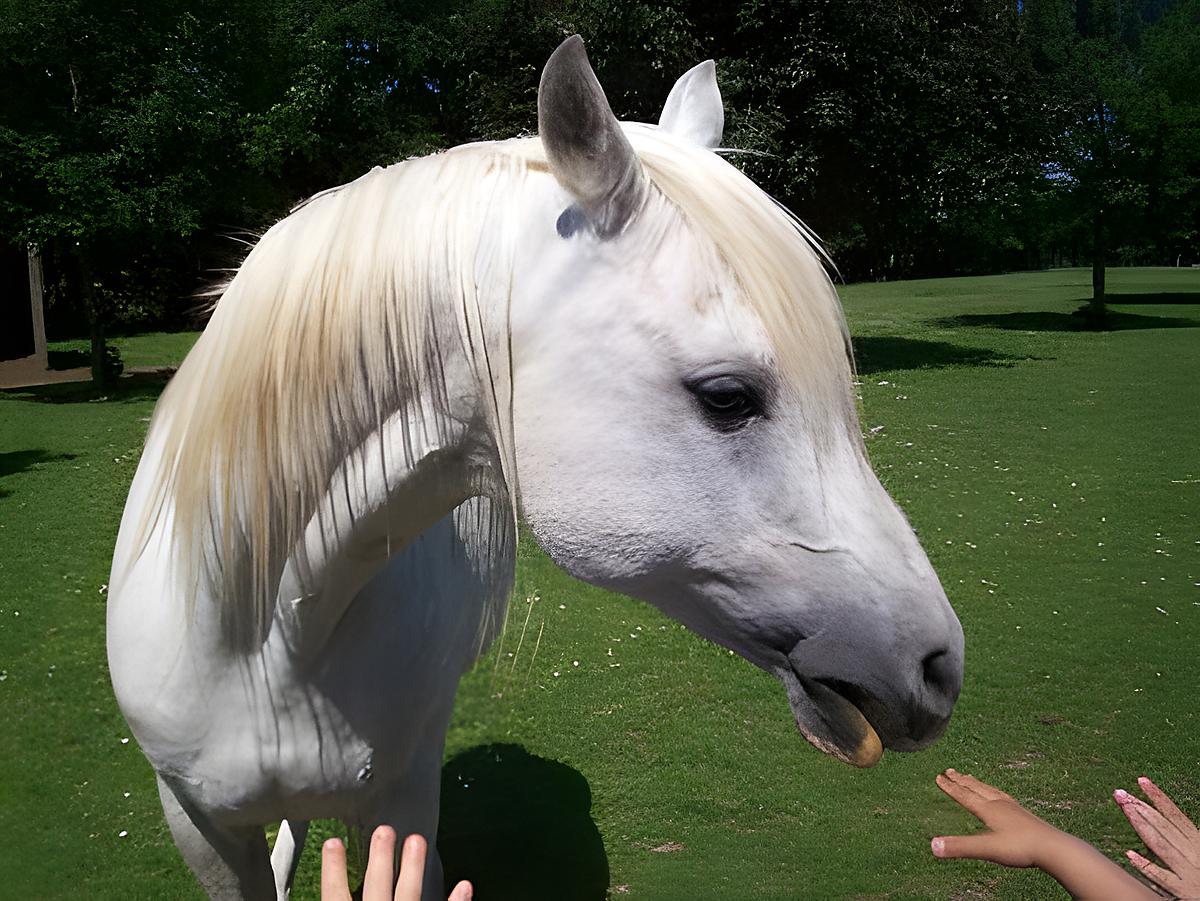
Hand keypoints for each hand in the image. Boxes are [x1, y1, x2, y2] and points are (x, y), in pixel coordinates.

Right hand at [321, 826, 471, 900]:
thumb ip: (336, 900)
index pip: (335, 896)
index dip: (332, 869)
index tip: (333, 841)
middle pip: (376, 888)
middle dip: (380, 858)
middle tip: (384, 831)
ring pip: (409, 896)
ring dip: (413, 868)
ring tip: (416, 841)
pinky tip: (465, 885)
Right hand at [930, 768, 1062, 867]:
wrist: (1054, 848)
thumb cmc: (1021, 848)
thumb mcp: (986, 849)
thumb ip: (959, 847)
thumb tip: (932, 846)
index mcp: (988, 810)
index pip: (964, 796)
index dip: (950, 787)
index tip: (938, 777)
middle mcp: (1000, 804)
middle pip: (976, 788)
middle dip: (962, 780)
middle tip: (950, 770)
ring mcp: (1014, 808)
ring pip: (991, 791)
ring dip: (978, 783)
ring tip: (971, 778)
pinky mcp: (1025, 815)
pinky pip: (1006, 798)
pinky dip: (997, 793)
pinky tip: (1001, 797)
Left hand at [1115, 776, 1199, 898]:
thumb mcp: (1198, 850)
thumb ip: (1183, 836)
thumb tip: (1163, 814)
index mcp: (1197, 843)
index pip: (1176, 816)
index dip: (1159, 797)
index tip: (1141, 781)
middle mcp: (1193, 855)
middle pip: (1163, 827)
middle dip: (1141, 808)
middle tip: (1120, 794)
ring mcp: (1188, 874)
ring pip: (1161, 847)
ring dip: (1142, 827)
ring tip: (1124, 810)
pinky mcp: (1184, 892)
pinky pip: (1164, 878)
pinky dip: (1147, 866)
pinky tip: (1129, 854)